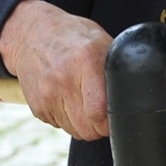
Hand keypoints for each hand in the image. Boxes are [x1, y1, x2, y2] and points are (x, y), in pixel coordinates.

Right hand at [0, 0, 110, 139]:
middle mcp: (63, 80)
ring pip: (74, 131)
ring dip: (83, 124)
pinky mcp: (37, 106)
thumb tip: (134, 94)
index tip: (116, 118)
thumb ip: (116, 68)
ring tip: (84, 101)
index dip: (111, 122)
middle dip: (99, 126)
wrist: (31, 34)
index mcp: (85, 62)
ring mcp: (46, 95)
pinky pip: (60, 126)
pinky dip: (67, 119)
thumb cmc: (72, 37)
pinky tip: (67, 99)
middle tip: (103, 111)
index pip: (99, 112)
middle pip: (88, 128)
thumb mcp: (100, 41)